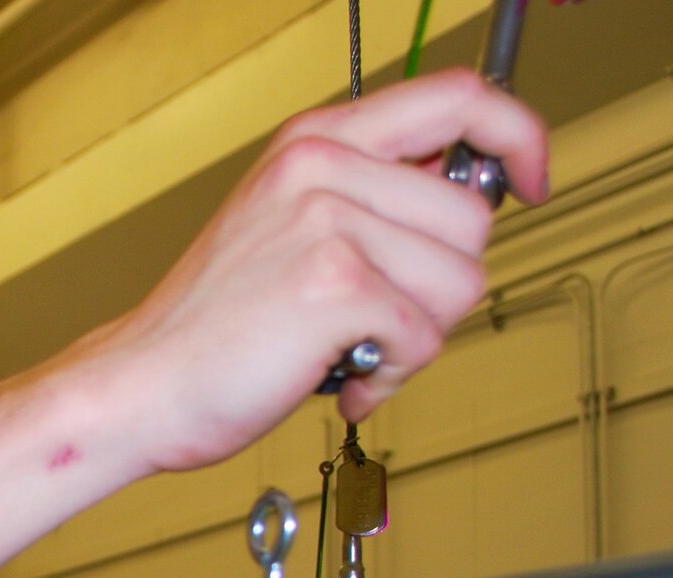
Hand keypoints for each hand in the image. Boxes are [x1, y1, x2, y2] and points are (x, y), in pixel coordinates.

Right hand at [51, 70, 548, 475]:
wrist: (140, 385)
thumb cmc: (210, 327)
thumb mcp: (284, 224)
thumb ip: (369, 198)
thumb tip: (466, 201)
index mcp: (314, 142)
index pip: (459, 97)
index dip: (518, 136)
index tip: (531, 181)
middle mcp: (321, 168)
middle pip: (473, 218)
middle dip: (442, 286)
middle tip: (378, 315)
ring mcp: (327, 223)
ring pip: (461, 283)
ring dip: (417, 337)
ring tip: (351, 347)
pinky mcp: (334, 287)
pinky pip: (423, 339)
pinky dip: (390, 376)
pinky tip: (342, 377)